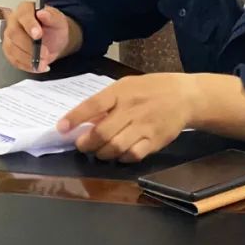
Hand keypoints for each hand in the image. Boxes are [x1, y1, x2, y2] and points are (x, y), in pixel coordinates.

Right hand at [2, 0, 77, 72]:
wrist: (53, 39)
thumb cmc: (53, 27)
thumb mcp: (58, 20)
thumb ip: (51, 17)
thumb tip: (43, 13)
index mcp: (25, 9)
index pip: (23, 15)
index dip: (30, 25)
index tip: (38, 35)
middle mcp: (14, 22)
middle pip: (14, 34)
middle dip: (30, 47)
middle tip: (45, 54)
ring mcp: (9, 37)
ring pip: (12, 49)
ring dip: (28, 59)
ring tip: (43, 63)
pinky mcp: (9, 50)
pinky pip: (14, 60)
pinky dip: (27, 66)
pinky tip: (38, 66)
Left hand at [57, 73, 197, 162]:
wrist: (184, 96)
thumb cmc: (149, 89)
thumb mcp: (126, 86)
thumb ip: (106, 101)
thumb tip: (84, 120)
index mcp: (120, 92)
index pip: (92, 105)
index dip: (75, 118)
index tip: (61, 129)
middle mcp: (131, 109)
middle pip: (102, 132)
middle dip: (87, 143)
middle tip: (81, 145)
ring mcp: (144, 126)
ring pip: (115, 147)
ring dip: (101, 153)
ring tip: (98, 152)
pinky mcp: (155, 141)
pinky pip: (133, 155)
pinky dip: (121, 158)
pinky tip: (118, 155)